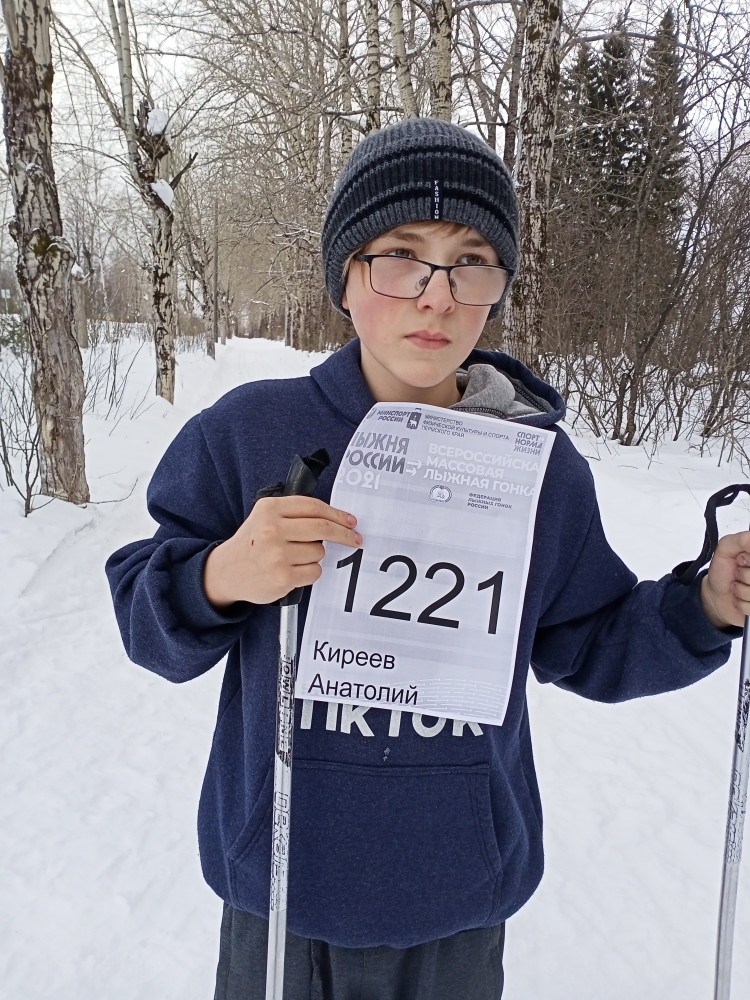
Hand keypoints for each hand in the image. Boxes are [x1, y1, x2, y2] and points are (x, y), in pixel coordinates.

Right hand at [203, 496, 361, 606]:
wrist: (227, 572)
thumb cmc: (252, 543)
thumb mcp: (265, 517)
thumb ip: (294, 513)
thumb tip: (335, 518)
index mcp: (269, 509)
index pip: (313, 507)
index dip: (337, 514)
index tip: (350, 521)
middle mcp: (272, 529)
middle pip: (322, 528)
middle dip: (344, 534)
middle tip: (354, 539)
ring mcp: (277, 555)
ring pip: (319, 551)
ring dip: (314, 555)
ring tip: (293, 557)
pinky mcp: (283, 577)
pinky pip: (314, 571)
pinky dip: (310, 571)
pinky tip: (293, 570)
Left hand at [701, 530, 749, 628]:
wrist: (715, 595)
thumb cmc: (723, 572)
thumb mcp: (725, 549)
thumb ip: (740, 540)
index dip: (748, 560)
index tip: (741, 560)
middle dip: (744, 575)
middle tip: (737, 573)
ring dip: (740, 590)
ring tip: (736, 586)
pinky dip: (740, 604)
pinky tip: (738, 598)